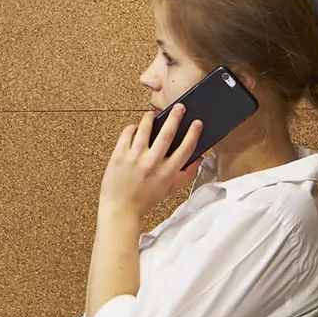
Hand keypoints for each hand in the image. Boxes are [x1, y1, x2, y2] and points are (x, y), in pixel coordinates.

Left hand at [98, 100, 207, 224]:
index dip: (193, 134)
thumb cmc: (144, 200)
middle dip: (175, 117)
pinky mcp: (119, 155)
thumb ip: (185, 175)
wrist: (120, 208)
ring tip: (153, 114)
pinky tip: (136, 128)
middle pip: (167, 134)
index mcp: (167, 173)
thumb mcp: (169, 190)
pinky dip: (133, 128)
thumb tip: (198, 161)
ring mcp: (134, 158)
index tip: (197, 123)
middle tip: (179, 107)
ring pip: (145, 128)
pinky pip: (127, 133)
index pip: (185, 149)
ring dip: (150, 118)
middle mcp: (152, 163)